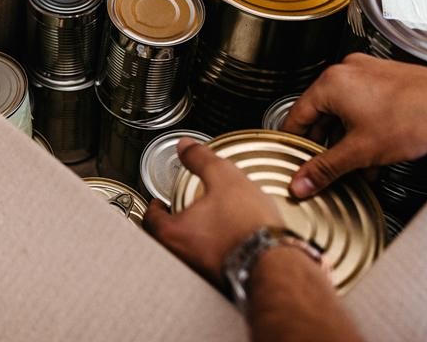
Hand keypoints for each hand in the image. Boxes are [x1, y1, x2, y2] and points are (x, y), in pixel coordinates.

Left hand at [143, 138, 285, 284]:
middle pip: (166, 239)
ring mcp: (201, 272)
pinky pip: (209, 263)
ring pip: (187, 253)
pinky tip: (228, 242)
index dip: (153, 207)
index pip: (150, 219)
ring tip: (205, 224)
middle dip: (172, 224)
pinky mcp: (222, 281)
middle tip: (180, 211)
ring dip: (192, 239)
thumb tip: (185, 146)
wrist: (276, 262)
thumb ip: (200, 159)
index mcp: (173, 233)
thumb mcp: (223, 177)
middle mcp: (182, 257)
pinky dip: (212, 251)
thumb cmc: (247, 226)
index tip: (159, 202)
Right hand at [283, 53, 426, 197]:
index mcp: (331, 83)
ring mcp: (366, 73)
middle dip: (324, 145)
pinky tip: (372, 152)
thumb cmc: (414, 117)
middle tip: (323, 168)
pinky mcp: (384, 79)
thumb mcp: (360, 152)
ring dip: (345, 140)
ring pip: (343, 111)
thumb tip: (302, 182)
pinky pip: (362, 105)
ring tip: (353, 166)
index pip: (296, 116)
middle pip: (321, 114)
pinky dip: (362, 127)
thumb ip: (325, 169)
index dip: (294, 143)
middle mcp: (346, 72)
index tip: (293, 159)